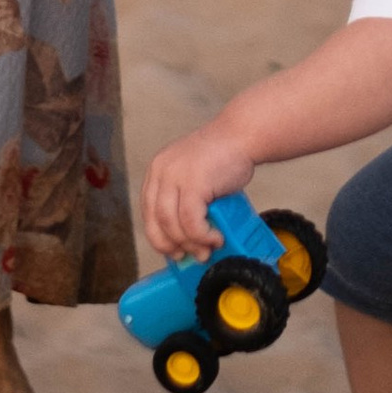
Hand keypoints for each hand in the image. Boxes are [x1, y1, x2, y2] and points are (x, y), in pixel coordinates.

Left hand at [143, 115, 259, 263]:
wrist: (243, 136)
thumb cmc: (224, 157)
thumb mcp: (194, 177)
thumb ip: (186, 201)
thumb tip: (188, 239)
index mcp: (157, 170)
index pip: (148, 212)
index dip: (159, 236)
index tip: (172, 251)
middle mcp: (161, 172)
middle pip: (155, 222)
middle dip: (170, 245)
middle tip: (188, 257)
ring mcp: (175, 176)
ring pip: (172, 225)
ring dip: (190, 244)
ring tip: (207, 249)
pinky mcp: (193, 183)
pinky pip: (191, 222)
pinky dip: (203, 236)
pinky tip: (215, 238)